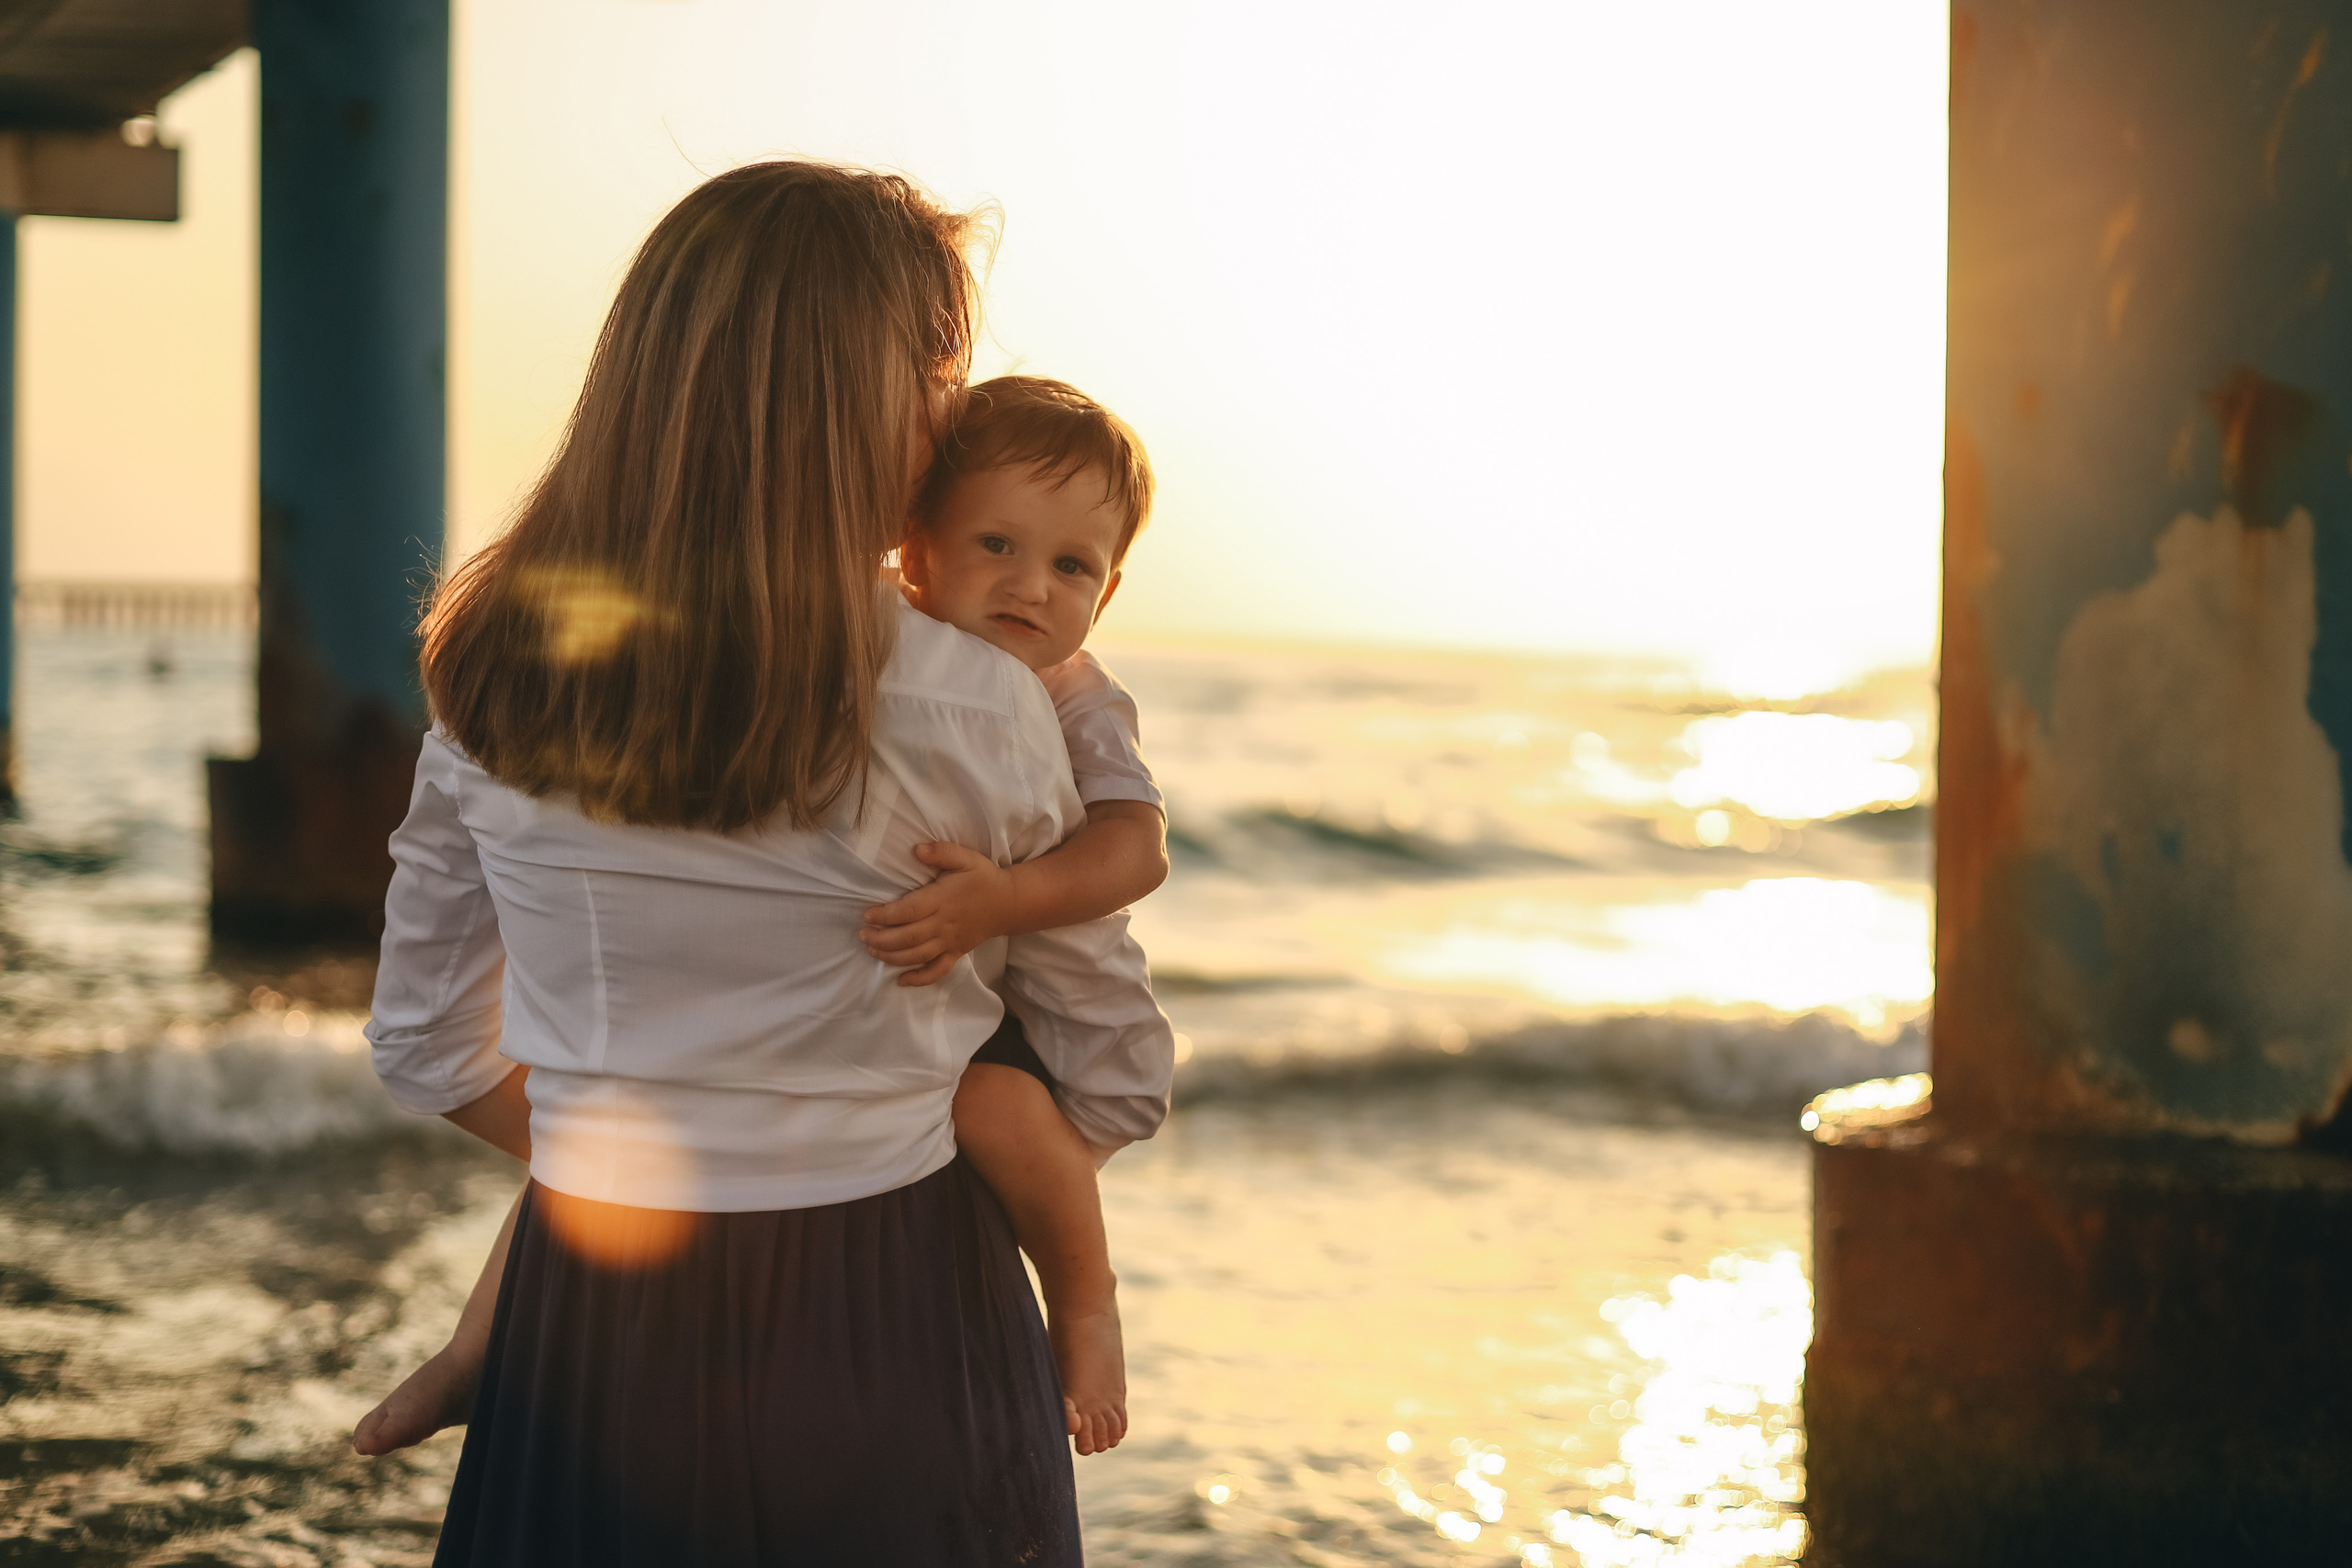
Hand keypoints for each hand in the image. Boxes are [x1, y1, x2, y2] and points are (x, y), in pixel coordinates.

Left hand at [860, 842, 1019, 986]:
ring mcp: (950, 942)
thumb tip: (917, 849)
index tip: (867, 915)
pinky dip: (919, 979)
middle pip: (908, 937)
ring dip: (891, 956)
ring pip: (917, 955)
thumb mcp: (965, 858)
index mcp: (942, 900)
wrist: (1009, 903)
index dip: (885, 916)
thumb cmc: (982, 878)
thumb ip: (942, 852)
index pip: (908, 911)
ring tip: (872, 950)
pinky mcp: (956, 953)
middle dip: (881, 939)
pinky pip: (937, 971)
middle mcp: (944, 924)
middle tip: (863, 934)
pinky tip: (901, 980)